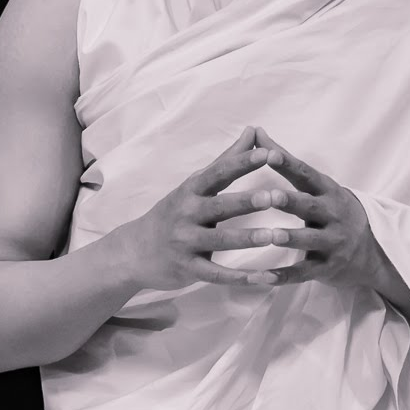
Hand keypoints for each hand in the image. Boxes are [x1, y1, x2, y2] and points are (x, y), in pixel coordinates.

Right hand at [114, 127, 281, 289]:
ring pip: (220, 241)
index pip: (219, 173)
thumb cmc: (175, 212)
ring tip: (274, 235)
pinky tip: (265, 278)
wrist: (135, 251)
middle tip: (274, 196)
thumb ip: (227, 160)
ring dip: (247, 239)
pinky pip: (217, 275)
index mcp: (192, 190)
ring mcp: (186, 243)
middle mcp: (187, 214)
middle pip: (220, 207)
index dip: (243, 163)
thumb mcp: (196, 184)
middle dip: (247, 202)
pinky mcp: (188, 269)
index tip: (269, 153)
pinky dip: (240, 277)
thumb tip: (253, 131)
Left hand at [252, 127, 386, 289]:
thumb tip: (256, 131)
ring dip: (289, 238)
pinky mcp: (328, 268)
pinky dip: (282, 276)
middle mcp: (333, 215)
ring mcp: (333, 243)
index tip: (268, 153)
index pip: (306, 175)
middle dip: (290, 201)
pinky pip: (303, 273)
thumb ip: (286, 162)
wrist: (373, 252)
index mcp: (328, 191)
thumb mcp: (319, 187)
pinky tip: (262, 278)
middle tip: (269, 196)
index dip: (288, 165)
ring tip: (270, 235)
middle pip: (310, 206)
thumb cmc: (335, 211)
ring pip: (309, 240)